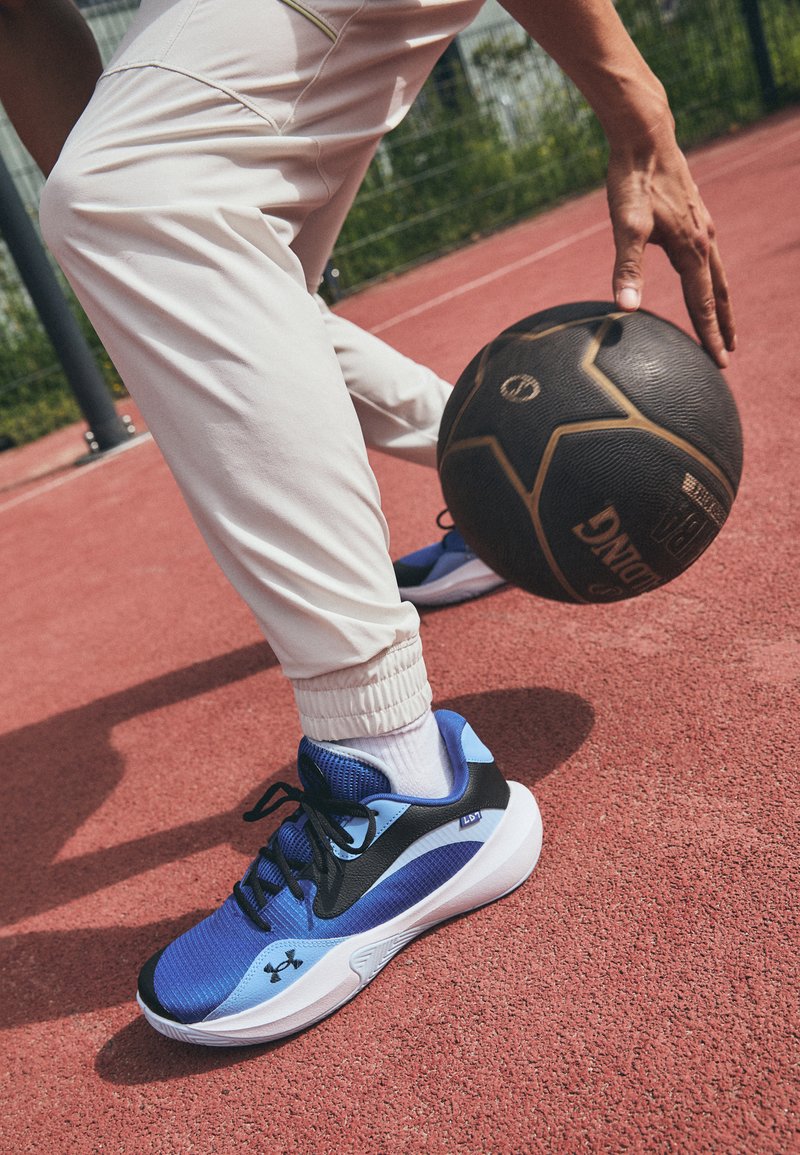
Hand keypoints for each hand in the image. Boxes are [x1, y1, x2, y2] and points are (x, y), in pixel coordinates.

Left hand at [606, 118, 735, 367]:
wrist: (645, 137)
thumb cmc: (633, 181)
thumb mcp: (625, 227)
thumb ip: (626, 268)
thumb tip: (625, 308)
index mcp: (691, 250)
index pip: (702, 304)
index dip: (709, 336)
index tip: (718, 363)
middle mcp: (704, 240)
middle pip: (719, 294)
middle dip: (722, 326)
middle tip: (727, 354)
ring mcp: (702, 227)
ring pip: (718, 275)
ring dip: (722, 303)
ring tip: (723, 324)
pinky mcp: (694, 216)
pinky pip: (710, 257)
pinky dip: (714, 278)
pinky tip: (706, 279)